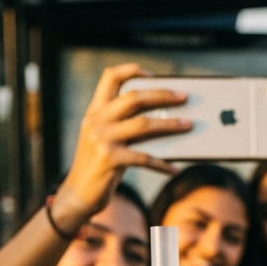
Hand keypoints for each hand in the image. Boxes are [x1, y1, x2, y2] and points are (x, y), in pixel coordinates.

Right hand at [49, 64, 189, 233]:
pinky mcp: (109, 160)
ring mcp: (102, 139)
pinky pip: (143, 158)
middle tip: (183, 96)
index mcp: (95, 111)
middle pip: (134, 97)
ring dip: (170, 124)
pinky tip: (174, 169)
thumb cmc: (99, 165)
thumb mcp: (105, 138)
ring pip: (143, 124)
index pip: (110, 77)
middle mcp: (97, 121)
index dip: (131, 70)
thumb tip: (164, 117)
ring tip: (189, 124)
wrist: (77, 194)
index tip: (152, 74)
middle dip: (162, 95)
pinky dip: (162, 164)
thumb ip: (124, 124)